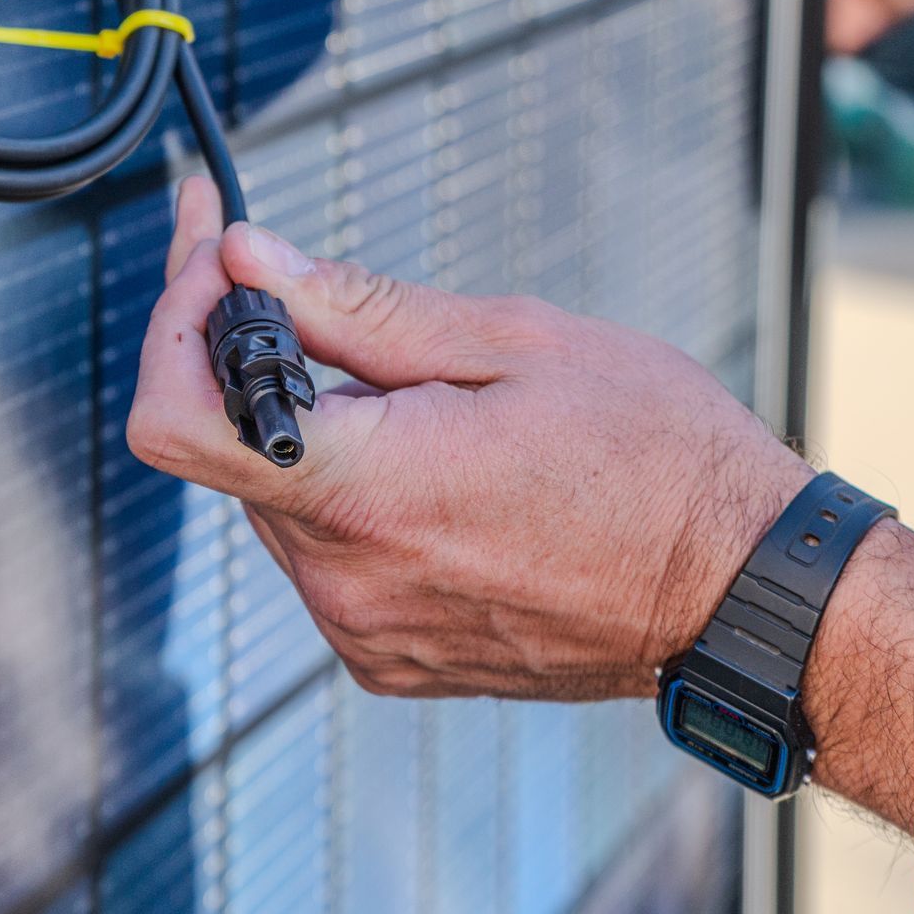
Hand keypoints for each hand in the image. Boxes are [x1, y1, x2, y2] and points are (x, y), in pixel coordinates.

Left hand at [126, 177, 814, 701]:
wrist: (738, 593)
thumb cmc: (657, 460)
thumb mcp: (514, 343)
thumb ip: (358, 305)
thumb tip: (248, 260)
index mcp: (368, 490)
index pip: (176, 416)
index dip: (176, 318)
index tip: (217, 256)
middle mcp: (346, 578)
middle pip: (224, 445)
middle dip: (251, 354)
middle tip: (304, 285)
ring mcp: (364, 628)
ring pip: (272, 498)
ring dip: (306, 427)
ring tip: (411, 392)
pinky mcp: (388, 656)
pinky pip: (325, 555)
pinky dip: (347, 492)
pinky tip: (431, 463)